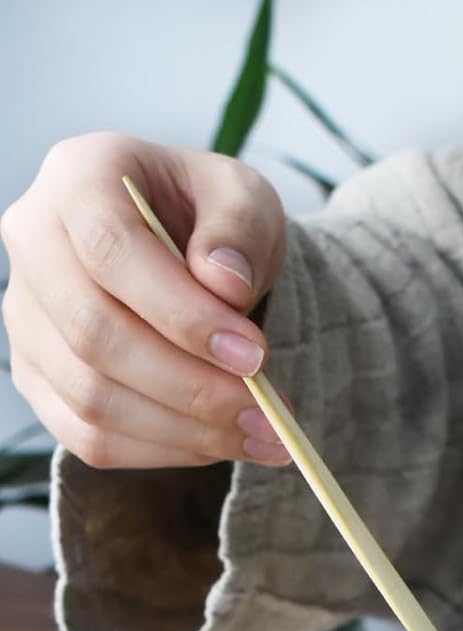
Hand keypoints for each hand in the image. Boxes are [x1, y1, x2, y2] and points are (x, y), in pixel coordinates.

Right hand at [1, 132, 287, 469]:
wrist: (190, 254)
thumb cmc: (213, 221)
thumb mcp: (244, 199)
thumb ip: (239, 230)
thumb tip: (225, 285)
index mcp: (78, 178)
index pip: (110, 250)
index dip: (182, 314)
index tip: (254, 356)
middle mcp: (34, 244)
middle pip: (93, 334)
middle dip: (191, 386)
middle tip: (266, 412)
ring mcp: (27, 319)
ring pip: (91, 398)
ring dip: (186, 430)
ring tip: (262, 435)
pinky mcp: (39, 380)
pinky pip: (90, 438)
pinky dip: (163, 452)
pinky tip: (221, 444)